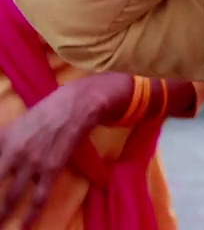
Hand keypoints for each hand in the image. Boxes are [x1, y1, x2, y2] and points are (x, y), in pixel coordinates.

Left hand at [0, 74, 130, 226]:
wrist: (75, 106)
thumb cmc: (42, 115)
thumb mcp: (12, 127)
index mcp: (2, 141)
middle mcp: (14, 152)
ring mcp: (33, 162)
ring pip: (12, 195)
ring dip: (3, 212)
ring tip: (0, 224)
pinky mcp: (52, 168)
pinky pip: (39, 196)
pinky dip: (32, 213)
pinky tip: (25, 224)